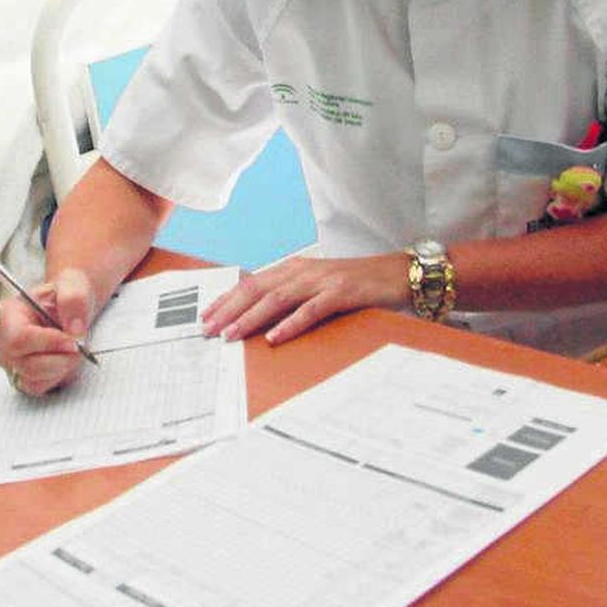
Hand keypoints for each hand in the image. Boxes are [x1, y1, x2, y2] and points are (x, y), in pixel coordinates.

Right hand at [0, 269, 95, 395]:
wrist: (67, 308)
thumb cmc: (63, 297)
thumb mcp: (73, 287)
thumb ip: (74, 301)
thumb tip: (74, 329)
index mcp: (9, 313)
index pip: (19, 338)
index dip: (49, 343)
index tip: (73, 341)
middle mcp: (3, 338)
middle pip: (25, 362)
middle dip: (59, 358)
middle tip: (79, 347)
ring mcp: (9, 360)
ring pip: (32, 377)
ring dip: (60, 367)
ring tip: (72, 350)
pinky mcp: (20, 376)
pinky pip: (37, 386)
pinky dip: (56, 377)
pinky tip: (63, 360)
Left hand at [201, 253, 404, 344]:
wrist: (399, 273)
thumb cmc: (357, 284)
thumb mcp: (318, 287)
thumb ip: (292, 297)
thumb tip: (261, 318)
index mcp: (294, 269)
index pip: (252, 283)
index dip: (227, 299)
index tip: (206, 316)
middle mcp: (303, 271)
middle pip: (257, 289)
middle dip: (229, 310)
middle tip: (208, 330)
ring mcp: (322, 280)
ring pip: (278, 298)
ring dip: (251, 317)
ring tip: (232, 335)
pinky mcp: (342, 293)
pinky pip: (312, 309)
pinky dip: (291, 323)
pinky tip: (275, 337)